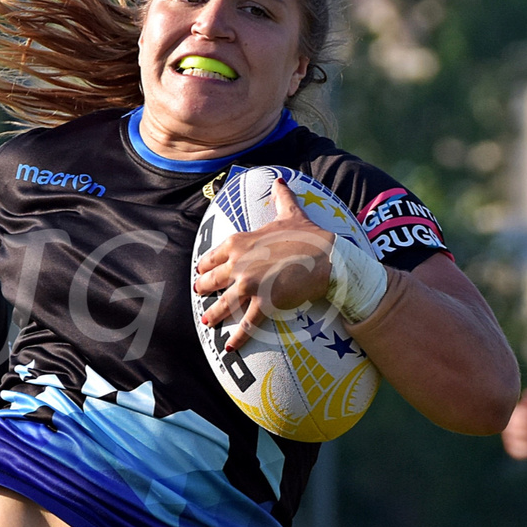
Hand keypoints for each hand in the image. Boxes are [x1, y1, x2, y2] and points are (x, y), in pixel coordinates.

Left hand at [193, 178, 334, 351]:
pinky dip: (237, 338)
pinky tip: (229, 347)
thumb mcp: (291, 212)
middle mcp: (238, 264)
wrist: (327, 257)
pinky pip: (246, 324)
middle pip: (211, 280)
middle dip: (203, 288)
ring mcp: (249, 285)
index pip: (212, 256)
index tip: (201, 271)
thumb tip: (280, 180)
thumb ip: (281, 197)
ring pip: (223, 304)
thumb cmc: (309, 235)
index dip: (205, 265)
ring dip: (213, 315)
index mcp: (239, 242)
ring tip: (207, 323)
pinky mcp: (264, 303)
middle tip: (199, 294)